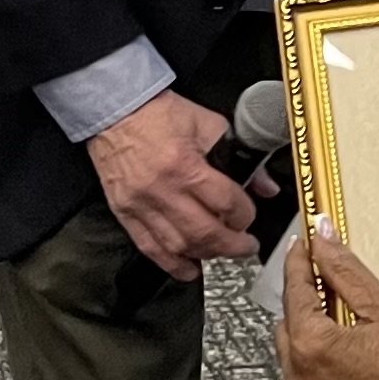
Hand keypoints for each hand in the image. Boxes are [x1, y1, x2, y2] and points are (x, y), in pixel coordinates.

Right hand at [88, 90, 270, 280]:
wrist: (114, 110)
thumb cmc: (158, 113)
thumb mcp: (208, 124)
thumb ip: (239, 155)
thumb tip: (264, 184)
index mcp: (185, 164)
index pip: (226, 203)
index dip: (244, 215)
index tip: (248, 216)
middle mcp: (162, 189)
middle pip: (205, 232)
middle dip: (233, 245)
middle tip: (246, 246)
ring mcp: (141, 204)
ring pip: (179, 245)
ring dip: (206, 255)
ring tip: (221, 253)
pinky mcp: (124, 212)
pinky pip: (150, 247)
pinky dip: (171, 264)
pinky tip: (188, 269)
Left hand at [277, 218, 378, 379]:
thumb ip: (346, 271)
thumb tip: (323, 241)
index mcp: (313, 347)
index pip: (294, 293)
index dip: (298, 265)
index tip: (303, 251)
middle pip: (287, 330)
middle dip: (305, 310)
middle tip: (331, 296)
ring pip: (296, 367)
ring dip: (311, 349)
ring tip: (348, 340)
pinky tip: (351, 375)